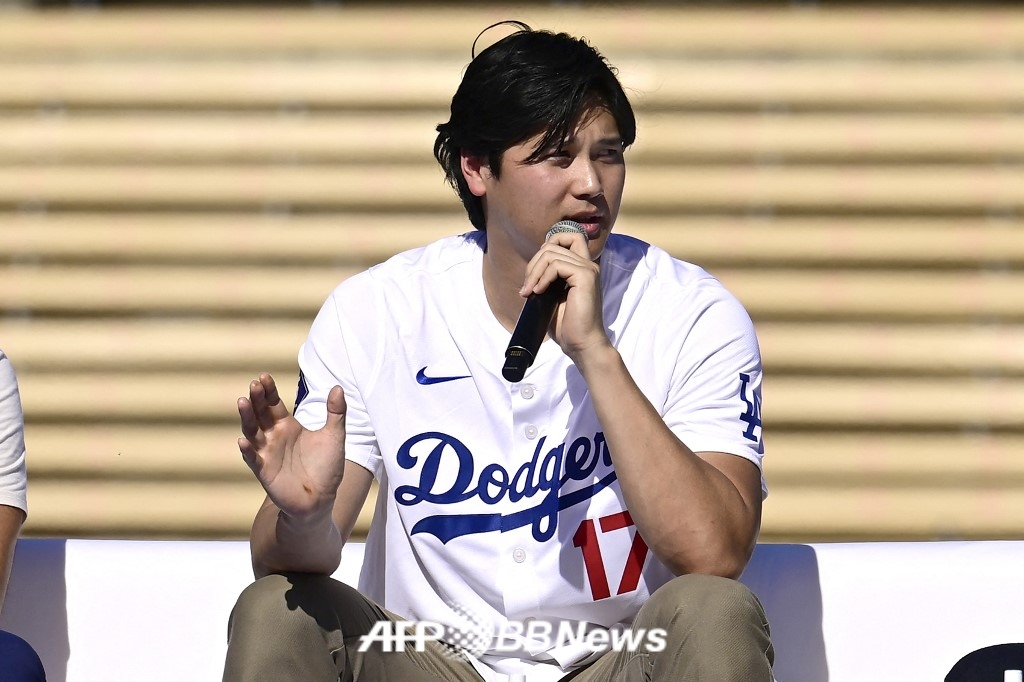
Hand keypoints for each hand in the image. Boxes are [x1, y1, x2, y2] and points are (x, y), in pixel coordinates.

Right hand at [237, 373, 346, 520]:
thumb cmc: (327, 467)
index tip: (263, 376)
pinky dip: (248, 450)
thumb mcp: (334, 436)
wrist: (322, 499)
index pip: (273, 404)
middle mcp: (273, 437)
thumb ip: (336, 412)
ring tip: (242, 402)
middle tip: (254, 385)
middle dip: (256, 399)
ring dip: (246, 418)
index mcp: (287, 426)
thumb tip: (337, 387)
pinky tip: (243, 440)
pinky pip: (253, 459)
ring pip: (252, 432)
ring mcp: (267, 453)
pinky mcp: (264, 472)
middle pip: (260, 414)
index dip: (268, 391)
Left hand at [520, 230, 609, 360]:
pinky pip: (556, 265)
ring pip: (551, 253)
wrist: (581, 344)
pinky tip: (538, 292)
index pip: (566, 237)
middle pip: (553, 242)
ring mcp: (588, 269)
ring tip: (529, 292)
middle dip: (534, 262)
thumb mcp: (552, 296)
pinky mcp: (585, 276)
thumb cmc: (567, 325)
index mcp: (581, 268)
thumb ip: (547, 278)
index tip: (535, 273)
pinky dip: (542, 277)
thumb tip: (531, 267)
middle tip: (527, 286)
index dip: (546, 247)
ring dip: (534, 272)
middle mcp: (587, 264)